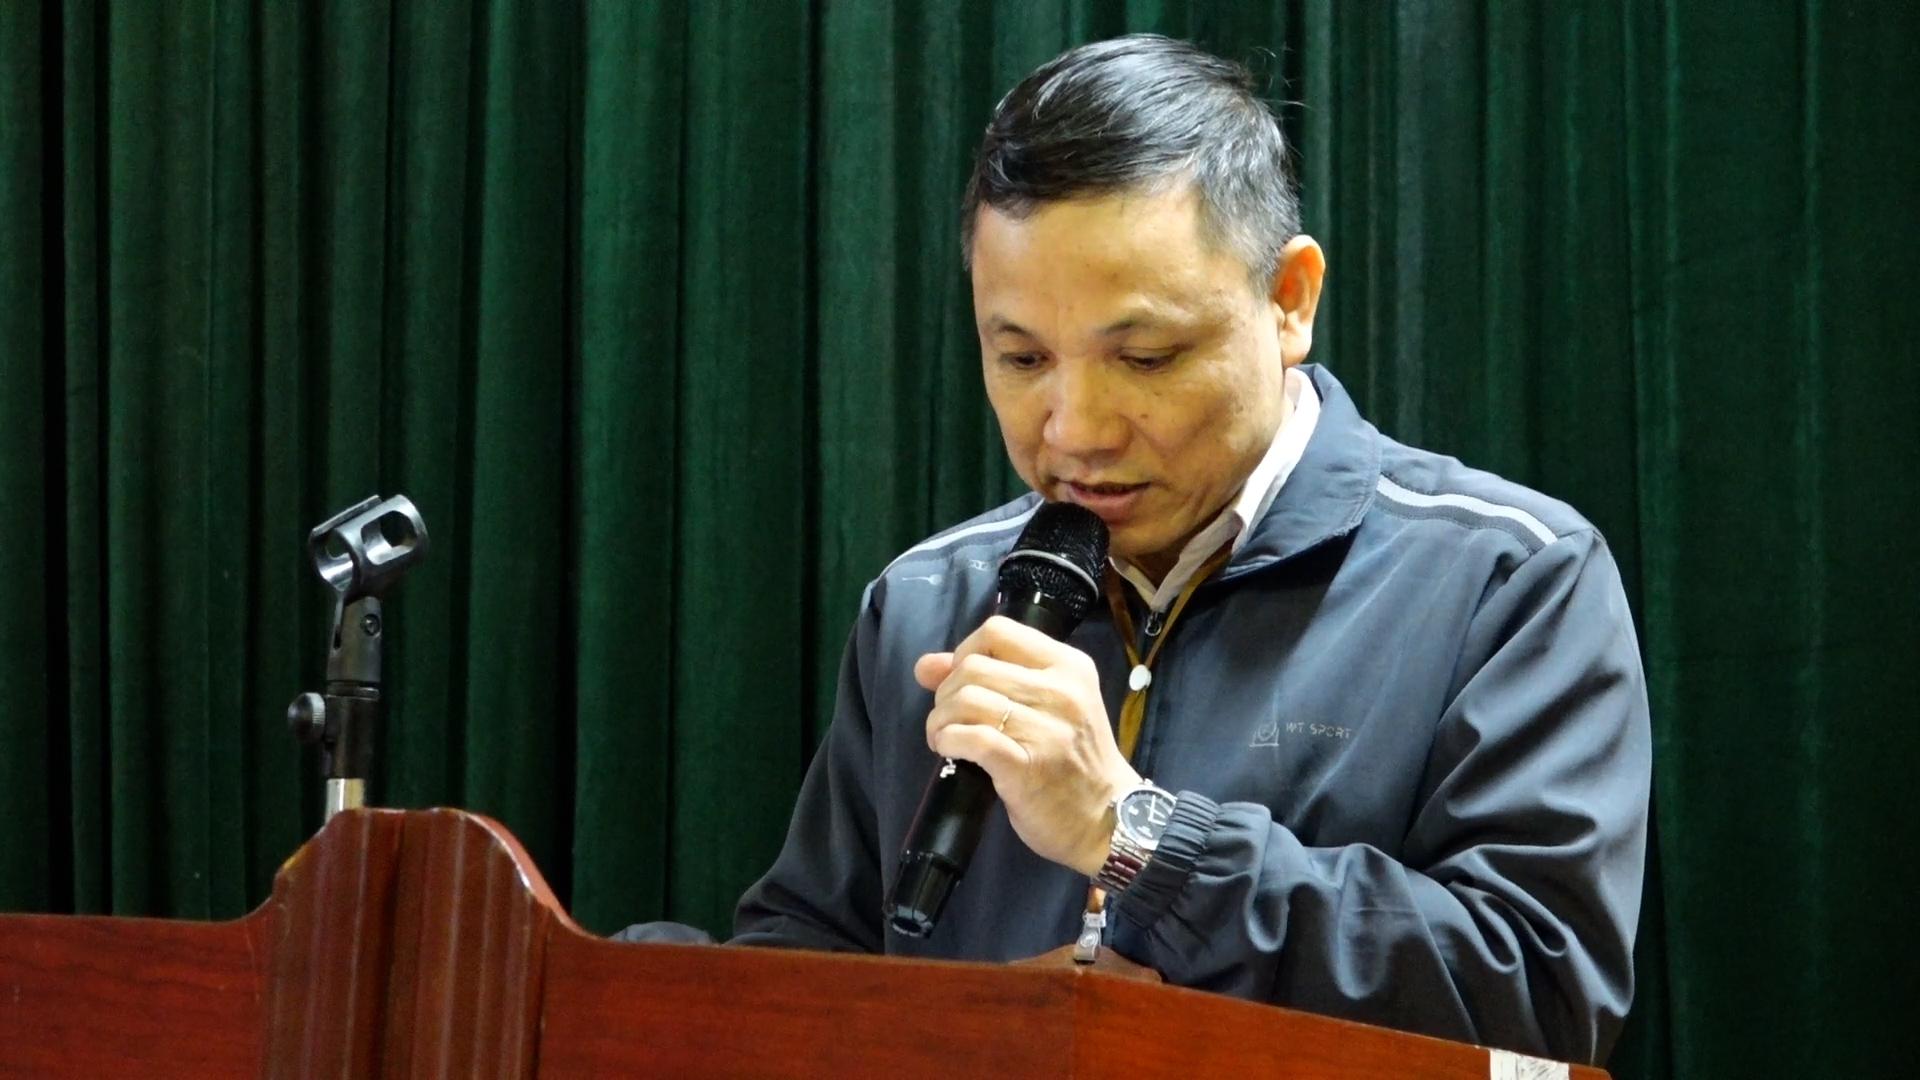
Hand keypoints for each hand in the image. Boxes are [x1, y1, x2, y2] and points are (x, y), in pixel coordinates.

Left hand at [914, 616, 1141, 876]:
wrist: (1108, 820)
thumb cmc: (1075, 761)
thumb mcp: (1049, 706)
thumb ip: (992, 677)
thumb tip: (925, 665)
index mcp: (1069, 666)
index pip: (997, 630)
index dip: (965, 651)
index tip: (964, 681)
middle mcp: (1061, 691)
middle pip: (973, 666)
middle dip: (946, 692)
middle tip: (951, 718)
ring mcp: (1046, 729)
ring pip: (966, 699)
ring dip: (941, 719)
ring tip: (946, 736)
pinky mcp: (1026, 766)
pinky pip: (970, 737)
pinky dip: (947, 740)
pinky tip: (949, 749)